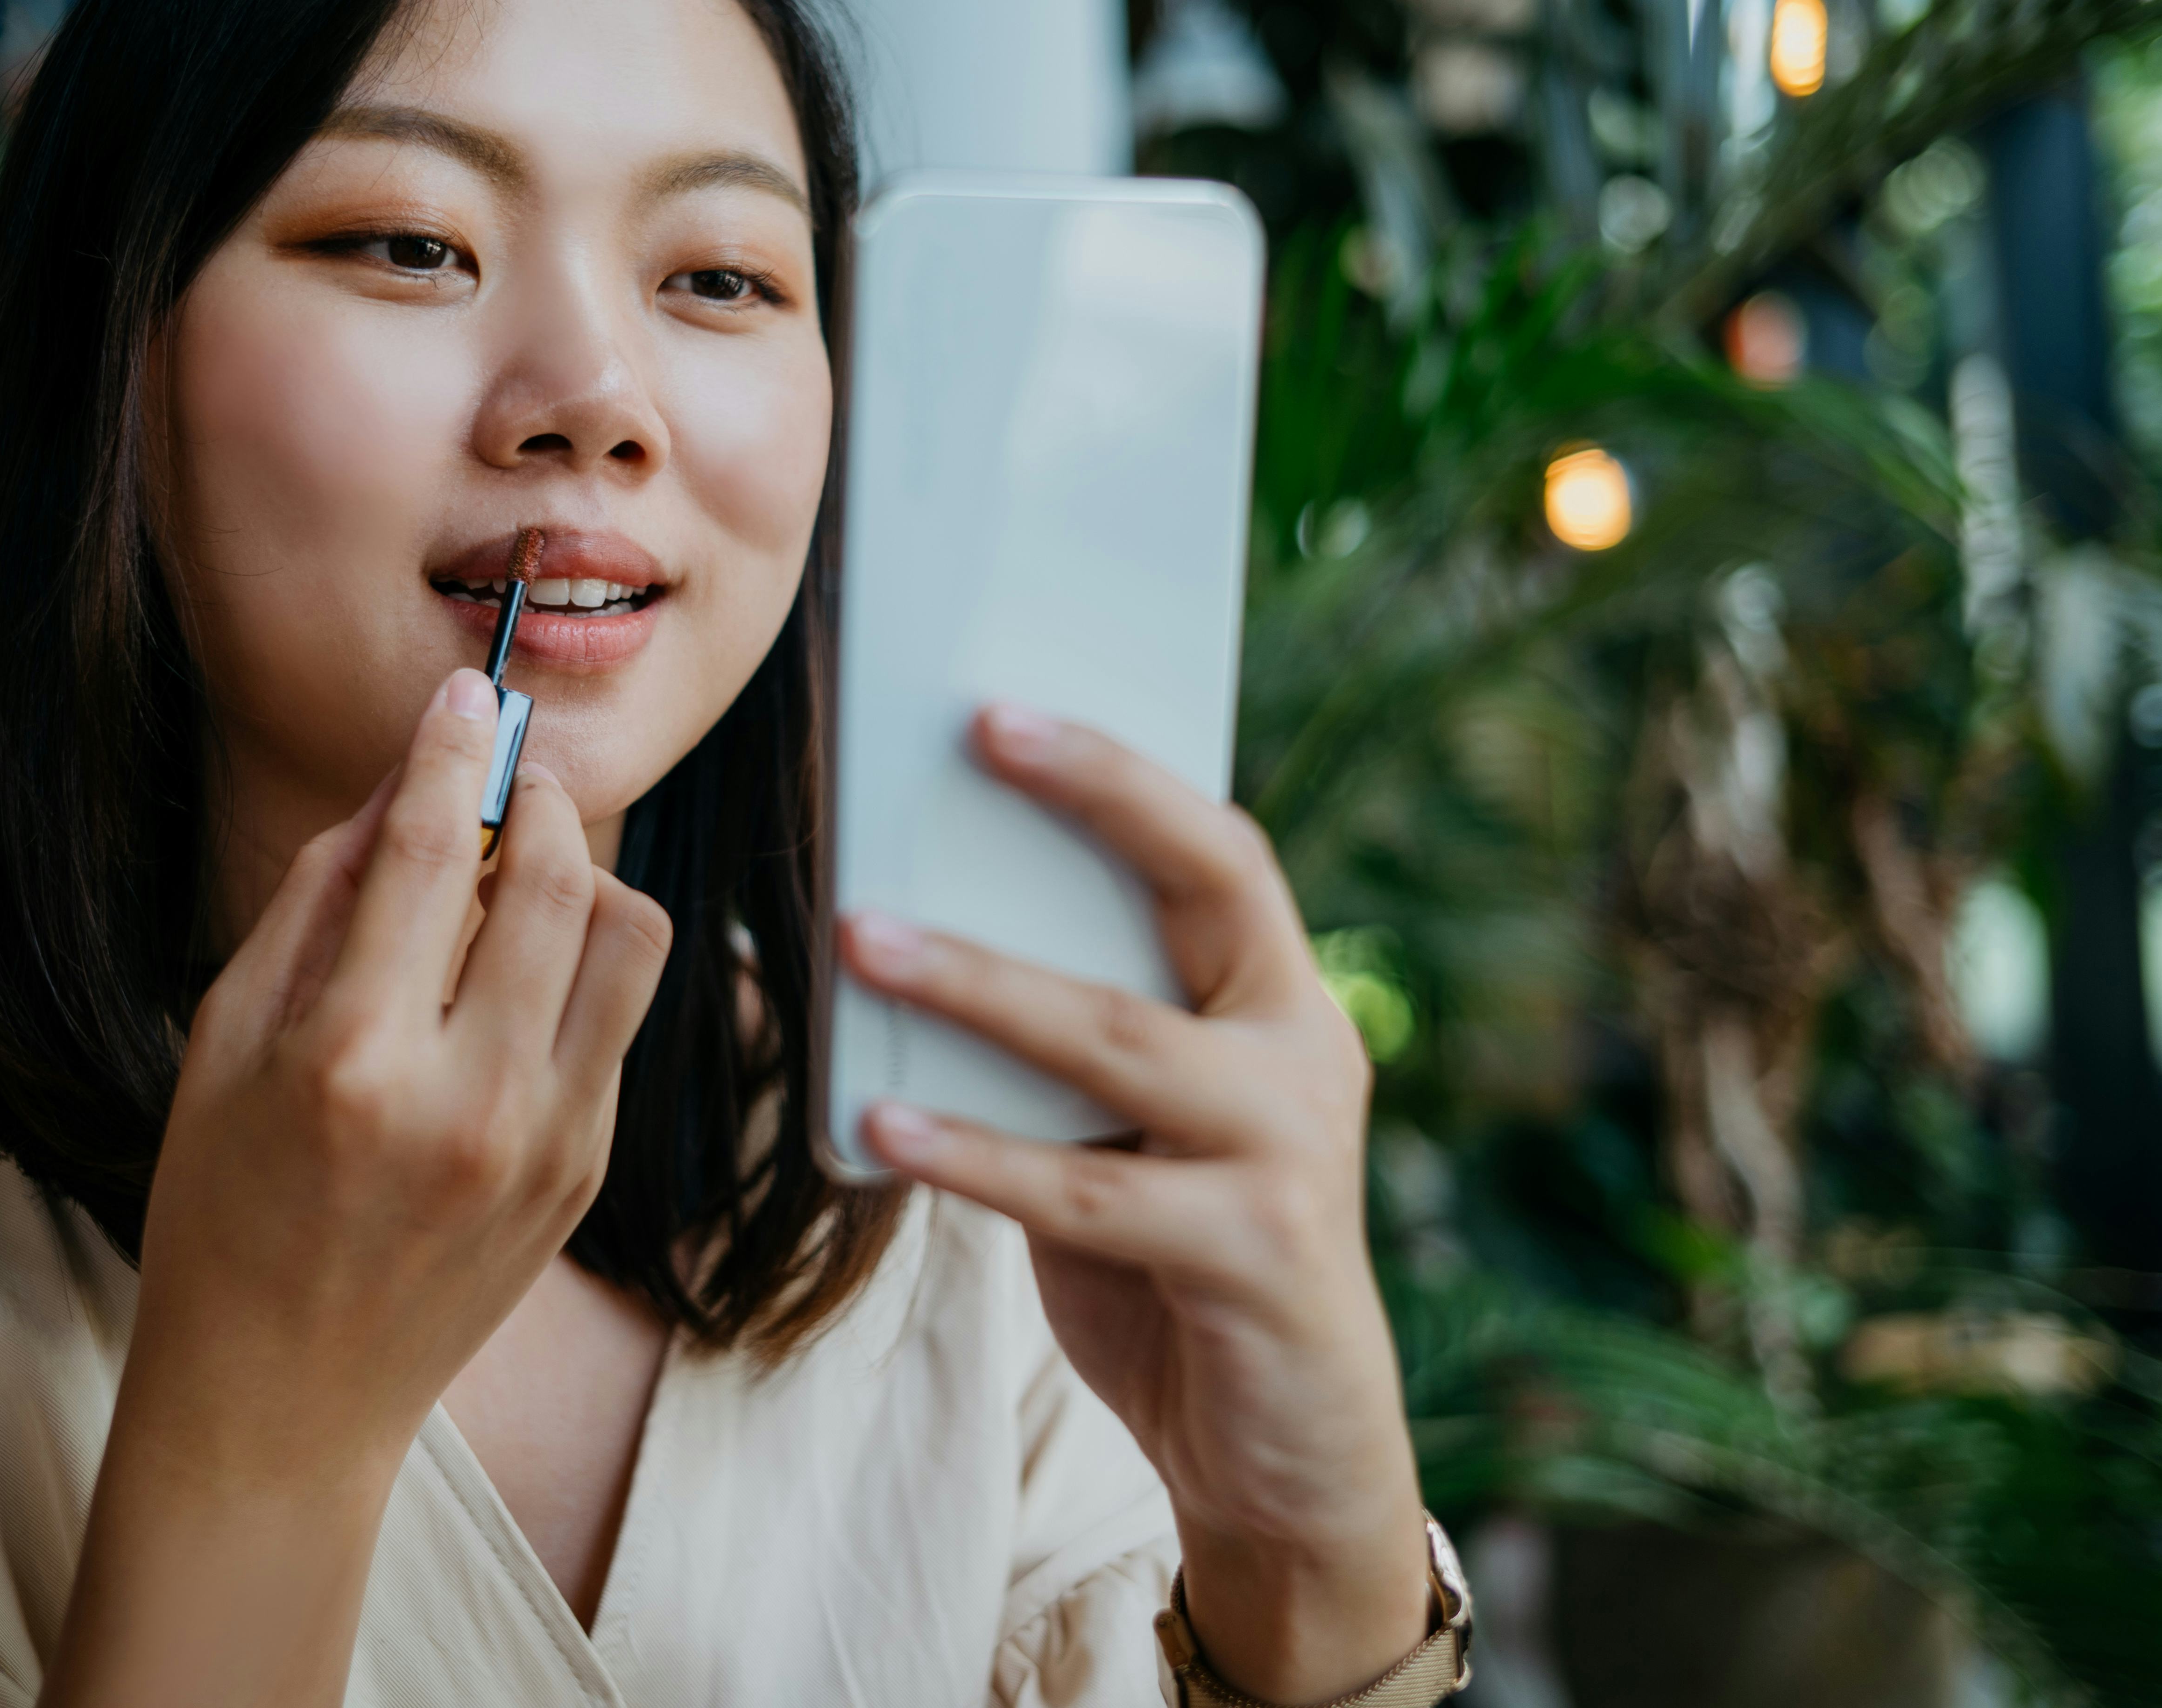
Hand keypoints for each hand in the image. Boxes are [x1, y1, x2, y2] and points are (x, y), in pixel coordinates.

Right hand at [42, 670, 669, 1707]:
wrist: (284, 1397)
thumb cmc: (223, 1208)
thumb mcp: (225, 1043)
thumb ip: (318, 903)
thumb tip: (400, 787)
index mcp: (349, 1060)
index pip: (426, 853)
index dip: (451, 751)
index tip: (467, 693)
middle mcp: (465, 1098)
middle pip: (554, 877)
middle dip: (534, 798)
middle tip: (503, 778)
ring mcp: (545, 1140)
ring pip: (626, 936)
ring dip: (582, 875)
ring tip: (519, 876)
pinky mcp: (587, 1170)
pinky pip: (620, 1018)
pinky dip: (579, 964)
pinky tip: (517, 976)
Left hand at [842, 705, 1426, 1705]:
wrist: (1292, 1454)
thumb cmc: (1186, 1264)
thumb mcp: (1140, 1133)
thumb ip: (1078, 1043)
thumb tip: (917, 925)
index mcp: (1279, 1003)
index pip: (1216, 849)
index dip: (1120, 772)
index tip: (1005, 706)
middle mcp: (1303, 1055)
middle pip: (1202, 890)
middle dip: (1094, 797)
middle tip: (974, 729)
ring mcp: (1289, 1155)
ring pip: (1119, 1039)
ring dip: (980, 983)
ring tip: (858, 936)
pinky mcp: (1253, 1257)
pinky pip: (1086, 1192)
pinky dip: (974, 1154)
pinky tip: (880, 1118)